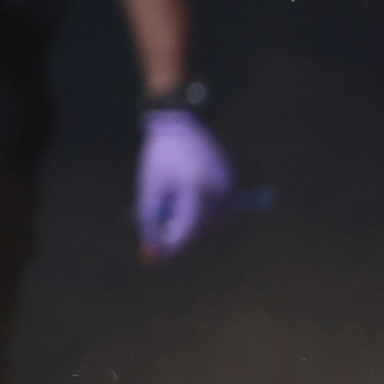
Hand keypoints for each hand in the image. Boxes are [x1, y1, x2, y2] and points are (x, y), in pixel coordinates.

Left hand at [135, 107, 235, 261]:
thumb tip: (153, 254)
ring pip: (215, 226)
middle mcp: (218, 188)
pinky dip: (206, 217)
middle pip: (203, 231)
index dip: (173, 247)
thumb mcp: (149, 189)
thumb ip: (150, 222)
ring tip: (176, 202)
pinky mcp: (234, 185)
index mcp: (195, 186)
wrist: (180, 125)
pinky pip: (223, 214)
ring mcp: (230, 187)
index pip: (189, 228)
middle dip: (182, 235)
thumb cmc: (160, 157)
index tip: (156, 257)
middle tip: (163, 225)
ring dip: (195, 226)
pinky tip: (190, 200)